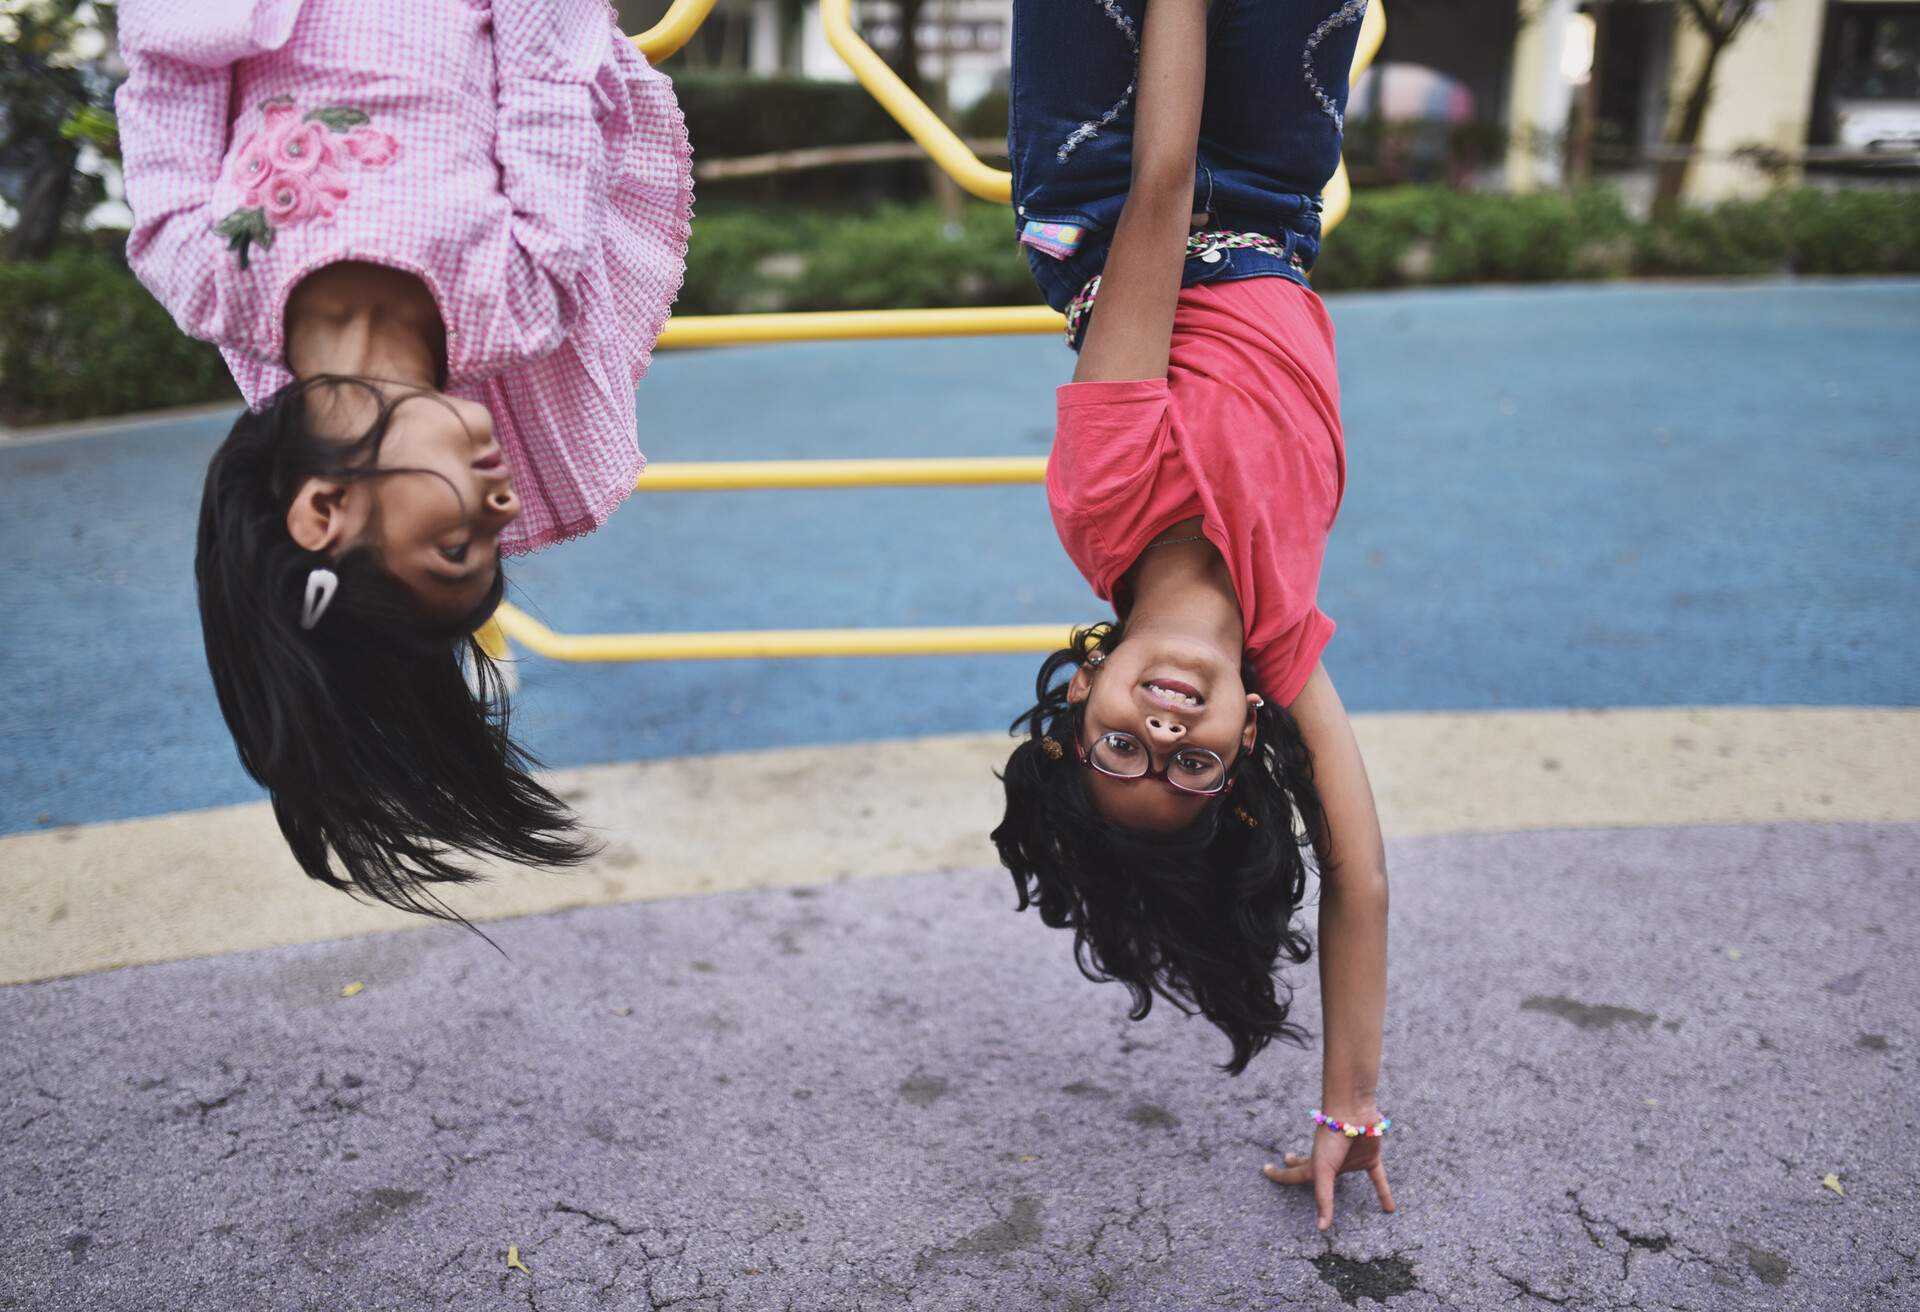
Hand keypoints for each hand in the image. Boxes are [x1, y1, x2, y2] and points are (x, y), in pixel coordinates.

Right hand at [1262, 1123, 1395, 1231]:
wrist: (1353, 1115)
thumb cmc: (1332, 1139)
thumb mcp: (1323, 1171)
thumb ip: (1323, 1200)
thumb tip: (1321, 1228)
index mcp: (1315, 1165)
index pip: (1293, 1174)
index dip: (1280, 1176)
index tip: (1266, 1170)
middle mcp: (1331, 1164)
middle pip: (1312, 1169)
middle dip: (1297, 1167)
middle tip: (1286, 1163)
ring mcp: (1350, 1160)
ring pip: (1345, 1174)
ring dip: (1340, 1179)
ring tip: (1336, 1175)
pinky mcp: (1370, 1158)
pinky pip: (1377, 1178)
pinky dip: (1384, 1194)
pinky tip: (1389, 1209)